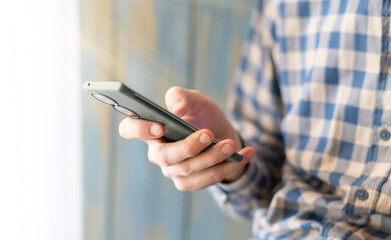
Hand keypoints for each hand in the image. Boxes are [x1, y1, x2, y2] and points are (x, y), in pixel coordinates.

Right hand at [119, 87, 254, 189]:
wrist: (223, 135)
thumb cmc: (203, 116)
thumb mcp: (197, 100)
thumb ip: (182, 96)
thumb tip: (176, 107)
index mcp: (152, 129)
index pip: (130, 129)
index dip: (139, 129)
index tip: (159, 125)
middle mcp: (158, 152)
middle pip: (165, 156)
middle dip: (189, 147)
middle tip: (208, 134)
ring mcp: (172, 170)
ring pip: (188, 169)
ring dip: (212, 157)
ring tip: (231, 144)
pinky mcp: (188, 182)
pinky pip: (205, 180)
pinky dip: (227, 167)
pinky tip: (245, 154)